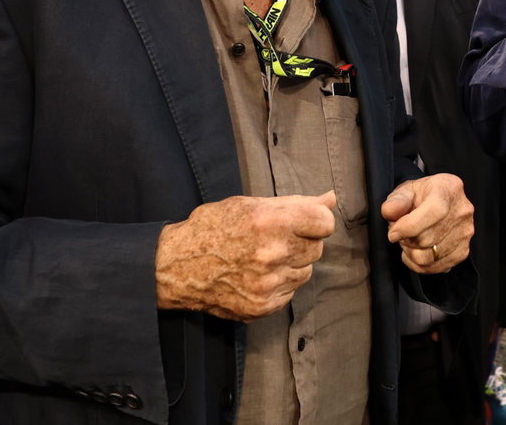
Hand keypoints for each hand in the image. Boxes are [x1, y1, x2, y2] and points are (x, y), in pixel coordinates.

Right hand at [155, 192, 336, 320]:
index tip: (304, 222)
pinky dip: (279, 285)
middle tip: (274, 240)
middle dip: (301, 242)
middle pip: (316, 248)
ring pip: (306, 272)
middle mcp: (271, 253)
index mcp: (270, 222)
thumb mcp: (250, 205)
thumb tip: (331, 198)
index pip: (325, 222)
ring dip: (291, 265)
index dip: (316, 221)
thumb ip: (296, 203)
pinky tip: (256, 276)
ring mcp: (267, 283)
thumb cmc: (212, 228)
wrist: (174, 266)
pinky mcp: (262, 306)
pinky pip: (290, 292)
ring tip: (262, 258)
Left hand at [382, 174, 473, 273]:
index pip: (434, 211)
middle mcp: (462, 211)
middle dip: (406, 239)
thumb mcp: (405, 191)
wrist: (438, 203)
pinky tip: (417, 252)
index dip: (409, 226)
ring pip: (429, 257)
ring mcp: (465, 233)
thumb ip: (396, 201)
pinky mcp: (463, 251)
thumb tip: (390, 211)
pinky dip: (420, 265)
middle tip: (400, 232)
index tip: (393, 233)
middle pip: (428, 238)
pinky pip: (436, 267)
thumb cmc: (421, 196)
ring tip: (409, 240)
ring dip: (412, 252)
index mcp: (448, 189)